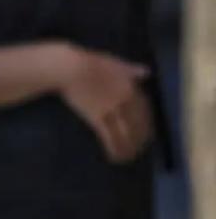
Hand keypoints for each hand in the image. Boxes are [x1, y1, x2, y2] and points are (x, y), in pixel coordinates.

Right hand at [58, 44, 153, 162]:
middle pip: (137, 123)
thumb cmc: (89, 60)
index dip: (147, 123)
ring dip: (128, 147)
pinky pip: (108, 135)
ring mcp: (110, 110)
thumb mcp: (114, 61)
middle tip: (140, 149)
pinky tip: (114, 155)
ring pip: (125, 132)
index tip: (147, 132)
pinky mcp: (96, 117)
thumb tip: (146, 72)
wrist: (70, 67)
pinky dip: (113, 147)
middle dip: (140, 139)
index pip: (144, 109)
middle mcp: (124, 100)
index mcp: (130, 87)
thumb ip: (130, 69)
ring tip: (128, 157)